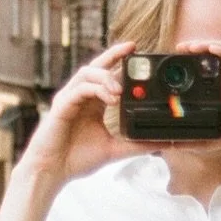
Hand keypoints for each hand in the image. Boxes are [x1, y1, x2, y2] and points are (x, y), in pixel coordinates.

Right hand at [20, 42, 146, 184]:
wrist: (52, 171)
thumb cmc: (77, 159)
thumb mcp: (115, 149)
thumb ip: (138, 144)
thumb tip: (167, 144)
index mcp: (94, 102)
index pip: (109, 74)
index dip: (122, 62)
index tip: (141, 54)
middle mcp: (81, 95)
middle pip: (98, 65)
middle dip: (115, 54)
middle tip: (134, 49)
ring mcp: (70, 98)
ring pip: (88, 73)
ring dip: (107, 77)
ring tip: (122, 90)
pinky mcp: (62, 106)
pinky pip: (80, 89)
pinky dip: (96, 89)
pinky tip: (111, 98)